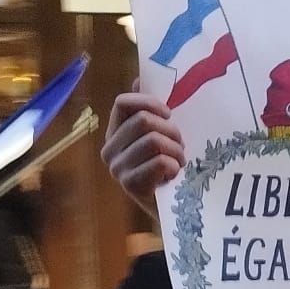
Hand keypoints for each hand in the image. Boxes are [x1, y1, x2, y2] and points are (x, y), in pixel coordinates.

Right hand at [103, 88, 184, 212]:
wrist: (173, 209)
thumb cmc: (167, 168)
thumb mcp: (160, 135)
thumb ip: (148, 110)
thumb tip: (139, 79)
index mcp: (114, 133)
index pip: (123, 103)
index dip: (149, 103)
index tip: (168, 114)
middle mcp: (109, 150)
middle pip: (143, 121)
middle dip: (170, 131)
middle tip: (180, 145)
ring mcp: (118, 168)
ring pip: (153, 140)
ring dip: (176, 150)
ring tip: (179, 162)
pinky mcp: (130, 185)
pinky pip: (160, 162)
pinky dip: (174, 167)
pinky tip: (173, 176)